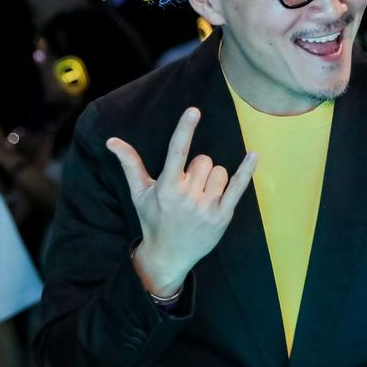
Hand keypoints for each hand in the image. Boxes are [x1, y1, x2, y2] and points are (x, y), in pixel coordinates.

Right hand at [108, 107, 256, 296]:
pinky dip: (246, 170)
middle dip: (198, 168)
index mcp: (167, 187)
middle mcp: (187, 197)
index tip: (193, 111)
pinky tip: (253, 155)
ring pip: (220, 171)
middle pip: (204, 160)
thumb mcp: (139, 193)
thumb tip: (112, 140)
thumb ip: (130, 164)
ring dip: (213, 178)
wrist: (168, 256)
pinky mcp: (222, 216)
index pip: (177, 151)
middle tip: (188, 187)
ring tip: (201, 195)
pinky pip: (238, 187)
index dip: (185, 129)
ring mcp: (206, 208)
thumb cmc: (153, 219)